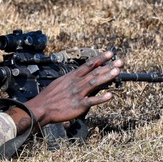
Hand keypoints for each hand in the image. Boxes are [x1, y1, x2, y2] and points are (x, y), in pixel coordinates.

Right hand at [6, 51, 122, 131]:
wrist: (42, 108)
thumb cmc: (50, 97)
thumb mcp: (61, 83)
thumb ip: (72, 80)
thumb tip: (81, 76)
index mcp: (72, 77)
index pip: (89, 65)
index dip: (100, 59)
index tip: (110, 53)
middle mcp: (77, 83)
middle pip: (94, 72)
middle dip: (108, 66)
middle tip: (120, 61)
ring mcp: (78, 93)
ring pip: (94, 83)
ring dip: (106, 77)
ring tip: (117, 71)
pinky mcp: (79, 105)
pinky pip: (91, 101)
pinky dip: (101, 98)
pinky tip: (110, 95)